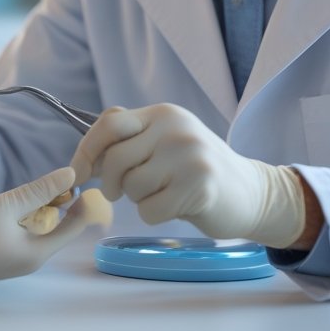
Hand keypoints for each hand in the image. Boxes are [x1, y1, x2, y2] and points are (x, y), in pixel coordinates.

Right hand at [0, 167, 107, 287]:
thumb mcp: (4, 206)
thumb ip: (39, 191)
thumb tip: (70, 176)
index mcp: (36, 254)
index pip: (74, 227)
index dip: (82, 203)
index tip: (84, 178)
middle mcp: (29, 263)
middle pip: (56, 230)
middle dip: (59, 204)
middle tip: (57, 177)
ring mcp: (11, 264)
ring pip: (37, 233)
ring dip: (39, 210)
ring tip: (34, 189)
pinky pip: (20, 238)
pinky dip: (22, 220)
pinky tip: (11, 206)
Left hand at [70, 104, 305, 248]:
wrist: (251, 192)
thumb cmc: (196, 170)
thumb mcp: (166, 139)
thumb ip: (131, 137)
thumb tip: (85, 154)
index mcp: (162, 114)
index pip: (109, 124)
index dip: (87, 150)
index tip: (78, 173)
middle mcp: (175, 128)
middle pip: (115, 159)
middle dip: (109, 182)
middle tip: (118, 192)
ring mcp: (189, 155)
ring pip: (132, 187)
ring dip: (138, 200)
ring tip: (161, 194)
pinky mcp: (199, 185)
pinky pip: (150, 210)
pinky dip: (154, 216)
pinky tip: (175, 207)